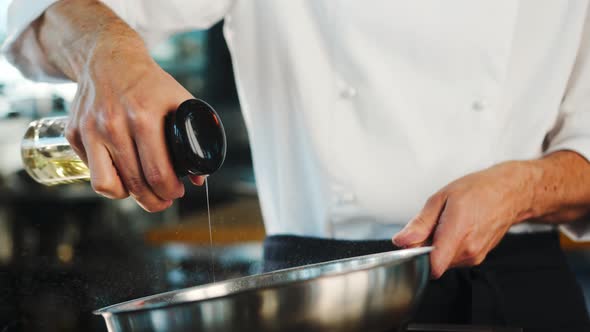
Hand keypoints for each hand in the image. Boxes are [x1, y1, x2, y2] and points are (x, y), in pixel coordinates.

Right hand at [65, 40, 204, 211]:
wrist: (109, 58)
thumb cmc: (149, 83)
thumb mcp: (179, 101)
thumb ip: (194, 137)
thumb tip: (199, 177)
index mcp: (143, 116)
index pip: (157, 171)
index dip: (169, 190)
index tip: (176, 192)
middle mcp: (112, 124)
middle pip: (134, 183)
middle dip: (153, 200)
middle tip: (163, 200)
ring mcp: (90, 129)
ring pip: (105, 185)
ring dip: (128, 196)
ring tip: (142, 192)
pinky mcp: (74, 133)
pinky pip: (92, 170)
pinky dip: (109, 177)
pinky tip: (123, 172)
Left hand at [392, 161, 536, 277]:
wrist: (509, 193)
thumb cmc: (478, 190)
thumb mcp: (441, 198)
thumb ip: (420, 223)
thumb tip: (402, 241)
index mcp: (458, 233)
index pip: (432, 265)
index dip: (416, 256)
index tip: (411, 243)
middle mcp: (468, 250)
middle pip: (433, 261)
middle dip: (426, 246)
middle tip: (433, 224)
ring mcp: (475, 256)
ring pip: (443, 261)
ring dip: (438, 246)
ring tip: (447, 223)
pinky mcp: (477, 258)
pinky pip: (454, 258)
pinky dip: (449, 247)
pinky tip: (457, 229)